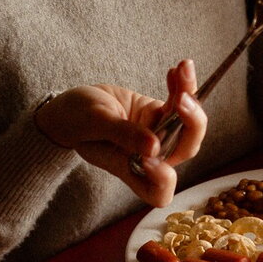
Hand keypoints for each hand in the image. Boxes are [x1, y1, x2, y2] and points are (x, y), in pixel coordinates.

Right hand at [34, 59, 206, 206]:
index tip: (153, 153)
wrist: (71, 105)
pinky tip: (177, 69)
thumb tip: (154, 147)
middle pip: (185, 149)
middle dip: (191, 124)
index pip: (158, 192)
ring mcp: (158, 135)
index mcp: (130, 170)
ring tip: (183, 69)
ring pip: (187, 122)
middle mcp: (150, 157)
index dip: (163, 179)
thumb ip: (122, 134)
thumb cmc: (74, 120)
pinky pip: (179, 102)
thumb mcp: (94, 123)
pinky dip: (181, 85)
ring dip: (190, 95)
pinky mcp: (160, 114)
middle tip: (182, 99)